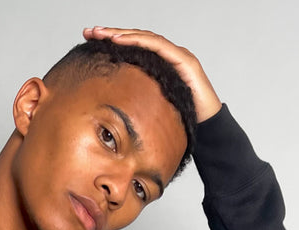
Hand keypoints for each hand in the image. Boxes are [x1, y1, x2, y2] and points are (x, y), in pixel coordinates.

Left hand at [83, 26, 221, 122]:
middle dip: (112, 33)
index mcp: (159, 65)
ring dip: (122, 34)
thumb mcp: (150, 110)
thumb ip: (135, 101)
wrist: (208, 128)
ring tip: (102, 34)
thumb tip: (108, 110)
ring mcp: (177, 55)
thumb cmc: (180, 121)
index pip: (133, 47)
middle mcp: (168, 55)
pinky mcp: (185, 61)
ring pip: (146, 38)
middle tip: (89, 32)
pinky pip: (160, 47)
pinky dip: (140, 42)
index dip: (112, 41)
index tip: (90, 40)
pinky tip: (122, 40)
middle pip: (137, 39)